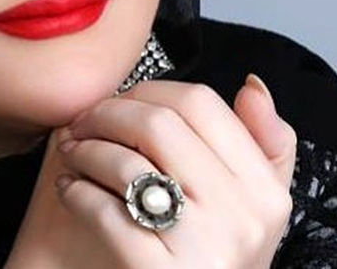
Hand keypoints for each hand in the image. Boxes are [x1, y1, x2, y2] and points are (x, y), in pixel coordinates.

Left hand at [6, 74, 296, 268]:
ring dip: (85, 150)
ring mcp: (201, 247)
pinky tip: (70, 189)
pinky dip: (77, 192)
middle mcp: (242, 217)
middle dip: (108, 114)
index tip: (123, 101)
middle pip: (158, 125)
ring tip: (72, 153)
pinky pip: (104, 212)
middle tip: (84, 122)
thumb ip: (266, 146)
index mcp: (266, 192)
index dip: (150, 91)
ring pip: (126, 164)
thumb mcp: (257, 209)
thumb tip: (251, 85)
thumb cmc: (218, 261)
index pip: (202, 103)